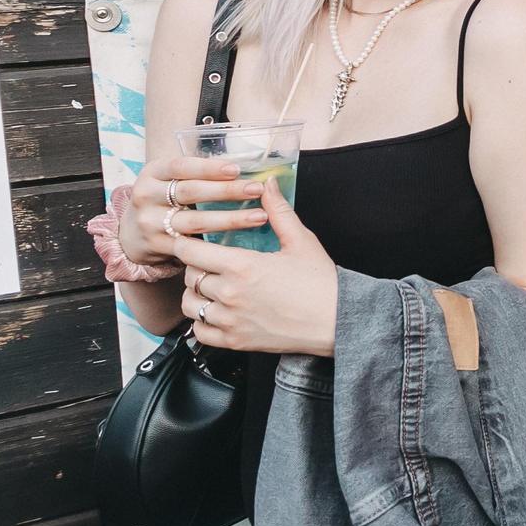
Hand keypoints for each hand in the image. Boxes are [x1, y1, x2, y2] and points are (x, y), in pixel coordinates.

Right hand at [120, 155, 272, 266]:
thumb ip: (197, 173)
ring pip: (195, 221)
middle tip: (257, 189)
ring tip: (260, 216)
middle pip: (191, 191)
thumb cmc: (164, 200)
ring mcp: (150, 222)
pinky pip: (192, 245)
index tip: (237, 169)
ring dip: (231, 219)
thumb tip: (246, 167)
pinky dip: (218, 243)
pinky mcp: (158, 245)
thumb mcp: (169, 180)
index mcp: (152, 172)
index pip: (181, 166)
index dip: (209, 168)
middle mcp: (146, 195)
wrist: (132, 234)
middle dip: (227, 191)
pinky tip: (240, 242)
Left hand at [169, 178, 337, 353]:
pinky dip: (202, 322)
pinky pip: (200, 332)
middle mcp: (230, 294)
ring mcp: (230, 320)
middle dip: (197, 267)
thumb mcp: (301, 241)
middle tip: (211, 263)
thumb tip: (268, 184)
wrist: (337, 321)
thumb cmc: (321, 282)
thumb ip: (278, 211)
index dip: (188, 243)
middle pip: (190, 276)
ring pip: (190, 304)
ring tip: (212, 287)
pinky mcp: (235, 341)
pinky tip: (217, 312)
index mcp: (242, 266)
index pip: (189, 251)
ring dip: (197, 294)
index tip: (195, 242)